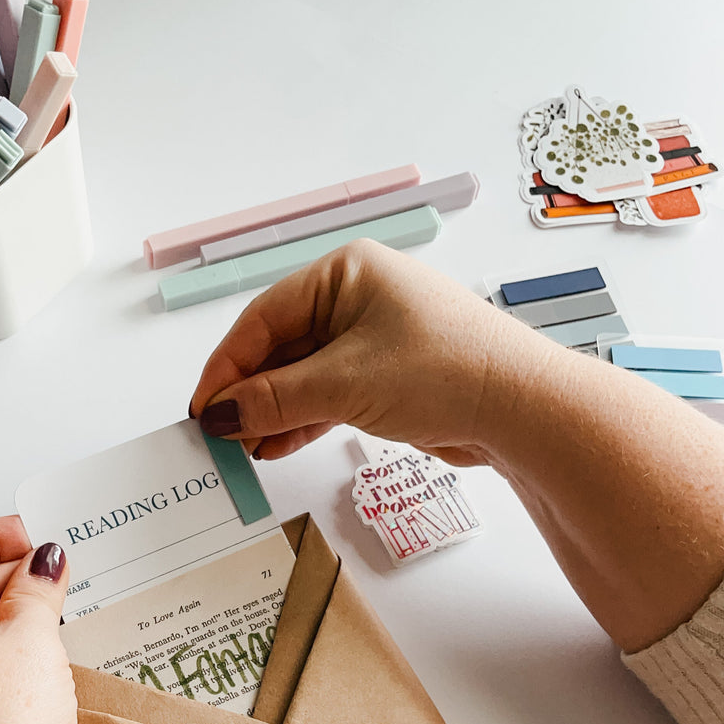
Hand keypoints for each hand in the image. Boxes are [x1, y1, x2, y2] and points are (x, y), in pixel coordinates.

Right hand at [189, 240, 553, 465]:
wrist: (520, 408)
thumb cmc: (444, 371)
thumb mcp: (343, 384)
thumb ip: (273, 400)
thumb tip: (220, 415)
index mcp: (344, 274)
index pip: (263, 319)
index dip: (227, 367)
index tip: (203, 408)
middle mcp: (358, 298)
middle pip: (281, 347)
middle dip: (250, 394)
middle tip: (221, 435)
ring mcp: (375, 338)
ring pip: (304, 375)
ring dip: (274, 412)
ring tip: (246, 449)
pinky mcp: (389, 375)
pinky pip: (330, 394)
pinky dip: (304, 419)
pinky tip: (277, 445)